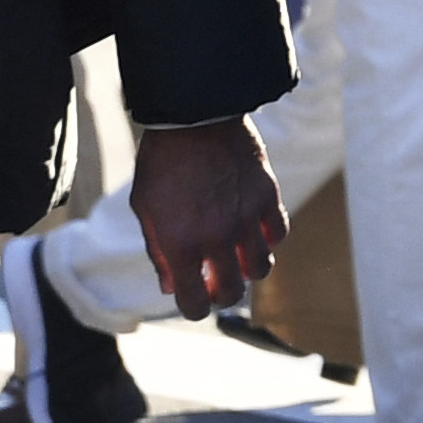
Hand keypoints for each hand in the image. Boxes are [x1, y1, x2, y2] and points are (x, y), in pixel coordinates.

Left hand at [133, 118, 284, 312]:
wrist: (192, 114)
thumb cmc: (162, 160)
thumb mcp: (144, 206)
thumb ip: (157, 249)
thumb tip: (170, 285)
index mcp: (180, 243)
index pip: (195, 303)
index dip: (194, 308)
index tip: (194, 300)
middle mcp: (217, 237)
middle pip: (231, 292)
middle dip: (221, 293)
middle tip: (215, 281)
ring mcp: (246, 218)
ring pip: (261, 268)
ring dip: (247, 269)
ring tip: (236, 255)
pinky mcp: (267, 197)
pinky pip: (278, 234)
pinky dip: (268, 239)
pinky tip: (254, 230)